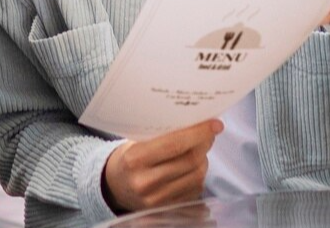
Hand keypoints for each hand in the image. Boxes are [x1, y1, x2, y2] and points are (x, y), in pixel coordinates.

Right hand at [101, 120, 221, 213]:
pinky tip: (193, 165)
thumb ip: (160, 133)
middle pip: (189, 160)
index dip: (198, 132)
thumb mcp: (135, 141)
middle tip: (210, 131)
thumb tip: (194, 119)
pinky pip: (194, 189)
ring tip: (199, 147)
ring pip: (196, 175)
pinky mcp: (167, 209)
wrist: (116, 186)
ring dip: (203, 158)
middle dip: (204, 142)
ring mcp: (156, 199)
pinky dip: (199, 174)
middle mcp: (145, 181)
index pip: (174, 143)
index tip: (214, 123)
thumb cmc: (129, 157)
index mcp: (134, 159)